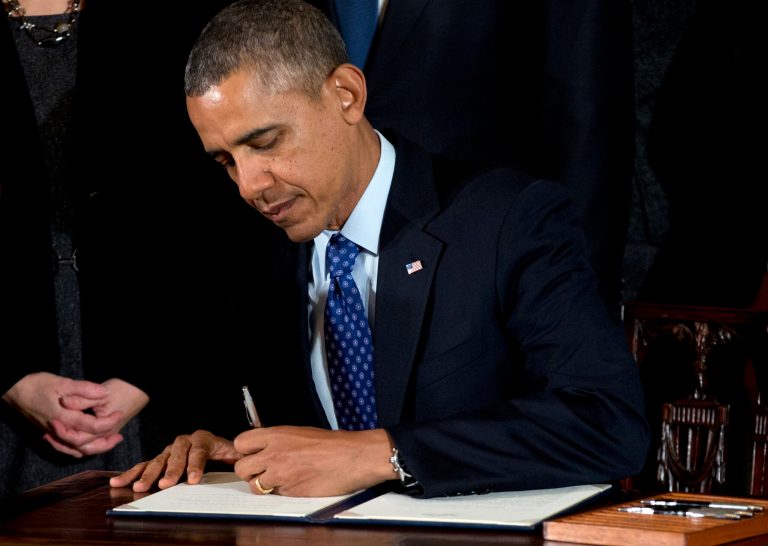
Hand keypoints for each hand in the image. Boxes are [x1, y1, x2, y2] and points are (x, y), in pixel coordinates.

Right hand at [2, 372, 123, 456]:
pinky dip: (79, 448)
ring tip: (109, 441)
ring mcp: (52, 434)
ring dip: (94, 447)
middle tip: (119, 436)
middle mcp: (58, 430)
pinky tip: (88, 443)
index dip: (109, 422)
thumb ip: (84, 389)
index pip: (92, 426)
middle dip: (105, 442)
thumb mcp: (62, 383)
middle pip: (85, 444)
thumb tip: (105, 393)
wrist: (14, 391)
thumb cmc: (36, 385)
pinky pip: (66, 447)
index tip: (120, 413)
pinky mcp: (49, 433)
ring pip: (75, 449)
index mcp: (64, 418)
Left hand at [50, 378, 148, 456]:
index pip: (78, 438)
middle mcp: (106, 436)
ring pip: (86, 449)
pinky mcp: (108, 432)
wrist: (140, 389)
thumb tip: (63, 402)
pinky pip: (91, 444)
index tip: (53, 420)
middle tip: (49, 431)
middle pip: (81, 448)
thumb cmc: (123, 390)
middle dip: (63, 441)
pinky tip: (68, 436)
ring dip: (69, 446)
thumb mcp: (101, 392)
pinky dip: (77, 444)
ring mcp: (108, 435)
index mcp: (103, 428)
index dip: (63, 430)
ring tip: (52, 438)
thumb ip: (81, 398)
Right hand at [109, 430, 241, 491]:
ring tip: (139, 487)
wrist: (214, 447)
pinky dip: (132, 473)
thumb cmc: (225, 453)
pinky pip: (145, 465)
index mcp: (203, 438)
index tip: (193, 480)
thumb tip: (249, 460)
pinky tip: (118, 482)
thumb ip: (240, 457)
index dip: (195, 466)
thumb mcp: (235, 453)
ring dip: (148, 474)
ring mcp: (170, 450)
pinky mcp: (160, 459)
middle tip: (166, 485)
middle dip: (170, 470)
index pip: (199, 451)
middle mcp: (184, 442)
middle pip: (176, 455)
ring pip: (158, 460)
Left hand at [232, 426, 394, 496]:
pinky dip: (281, 491)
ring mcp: (281, 475)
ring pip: (254, 486)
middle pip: (242, 468)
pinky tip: (295, 483)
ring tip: (279, 478)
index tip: (252, 453)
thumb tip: (262, 447)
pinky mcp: (290, 491)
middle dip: (249, 471)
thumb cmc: (331, 444)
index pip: (241, 443)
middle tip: (262, 470)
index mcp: (276, 435)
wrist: (352, 457)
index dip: (245, 451)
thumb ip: (277, 440)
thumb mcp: (299, 432)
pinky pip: (275, 494)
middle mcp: (274, 455)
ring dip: (262, 485)